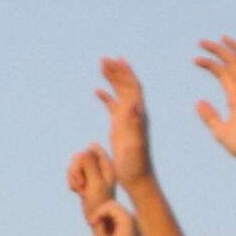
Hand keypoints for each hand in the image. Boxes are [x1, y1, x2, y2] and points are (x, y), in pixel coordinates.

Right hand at [67, 144, 116, 216]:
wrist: (98, 218)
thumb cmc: (101, 202)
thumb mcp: (96, 182)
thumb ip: (90, 165)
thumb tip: (82, 152)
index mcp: (107, 164)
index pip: (92, 148)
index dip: (84, 158)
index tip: (86, 171)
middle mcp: (99, 167)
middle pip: (80, 156)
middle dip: (77, 169)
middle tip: (82, 184)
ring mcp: (91, 173)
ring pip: (74, 165)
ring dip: (74, 178)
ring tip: (82, 191)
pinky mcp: (83, 180)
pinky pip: (71, 175)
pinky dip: (72, 183)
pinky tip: (79, 193)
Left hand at [90, 199, 141, 235]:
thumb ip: (102, 228)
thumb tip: (94, 218)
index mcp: (129, 225)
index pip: (113, 210)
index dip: (101, 214)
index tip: (92, 224)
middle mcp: (131, 219)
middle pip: (112, 204)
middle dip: (99, 211)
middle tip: (91, 223)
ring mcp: (130, 218)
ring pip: (110, 204)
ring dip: (98, 211)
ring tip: (91, 223)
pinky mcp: (125, 219)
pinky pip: (109, 207)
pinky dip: (99, 213)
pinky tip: (93, 223)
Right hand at [97, 58, 153, 186]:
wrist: (137, 177)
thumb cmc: (136, 164)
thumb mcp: (136, 143)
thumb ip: (135, 123)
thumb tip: (134, 105)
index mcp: (138, 115)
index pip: (133, 88)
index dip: (126, 74)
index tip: (118, 60)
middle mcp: (135, 113)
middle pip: (126, 86)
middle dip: (117, 71)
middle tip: (105, 58)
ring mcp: (127, 119)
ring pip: (119, 93)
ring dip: (112, 79)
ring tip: (102, 66)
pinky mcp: (120, 126)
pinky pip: (113, 106)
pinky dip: (106, 96)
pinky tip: (97, 90)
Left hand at [192, 38, 235, 169]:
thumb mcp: (218, 130)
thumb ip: (209, 116)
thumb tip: (198, 101)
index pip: (223, 73)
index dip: (210, 64)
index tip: (195, 58)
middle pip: (232, 64)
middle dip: (218, 51)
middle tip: (201, 41)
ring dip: (232, 50)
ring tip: (219, 38)